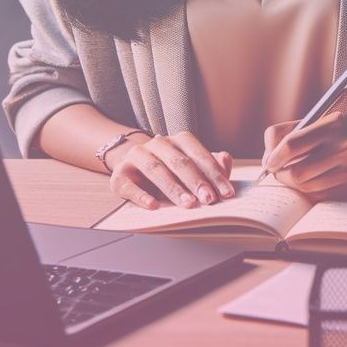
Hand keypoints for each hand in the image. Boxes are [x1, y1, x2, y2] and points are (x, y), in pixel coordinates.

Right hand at [107, 131, 234, 209]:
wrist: (133, 167)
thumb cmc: (169, 169)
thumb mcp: (191, 166)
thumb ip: (210, 165)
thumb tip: (226, 159)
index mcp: (178, 140)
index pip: (197, 154)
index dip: (213, 174)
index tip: (226, 193)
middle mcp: (157, 144)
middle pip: (178, 161)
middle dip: (196, 182)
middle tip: (209, 199)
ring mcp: (136, 157)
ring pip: (156, 169)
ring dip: (174, 188)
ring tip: (188, 205)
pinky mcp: (119, 175)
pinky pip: (130, 185)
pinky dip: (142, 196)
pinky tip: (153, 206)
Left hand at [261, 113, 346, 200]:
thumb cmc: (342, 134)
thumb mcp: (321, 122)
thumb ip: (289, 132)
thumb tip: (267, 158)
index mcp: (335, 124)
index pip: (292, 144)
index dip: (274, 157)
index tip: (270, 164)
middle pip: (297, 172)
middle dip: (282, 176)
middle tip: (279, 174)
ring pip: (308, 188)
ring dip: (295, 186)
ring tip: (295, 178)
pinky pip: (322, 197)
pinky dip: (311, 193)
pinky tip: (313, 184)